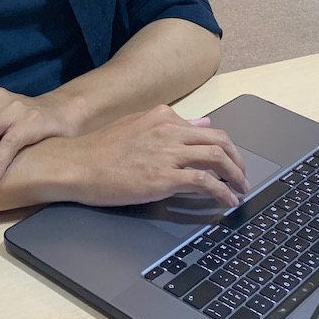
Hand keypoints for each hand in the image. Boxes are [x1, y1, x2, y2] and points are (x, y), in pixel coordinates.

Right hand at [58, 104, 249, 208]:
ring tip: (241, 189)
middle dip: (237, 159)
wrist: (76, 164)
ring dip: (235, 175)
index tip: (230, 161)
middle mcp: (169, 129)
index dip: (223, 146)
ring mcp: (167, 153)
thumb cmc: (99, 150)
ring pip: (217, 157)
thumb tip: (200, 121)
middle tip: (242, 176)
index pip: (205, 128)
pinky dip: (221, 192)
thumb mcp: (137, 126)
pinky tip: (227, 201)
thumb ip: (168, 124)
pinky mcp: (163, 177)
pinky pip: (204, 182)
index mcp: (163, 116)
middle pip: (219, 139)